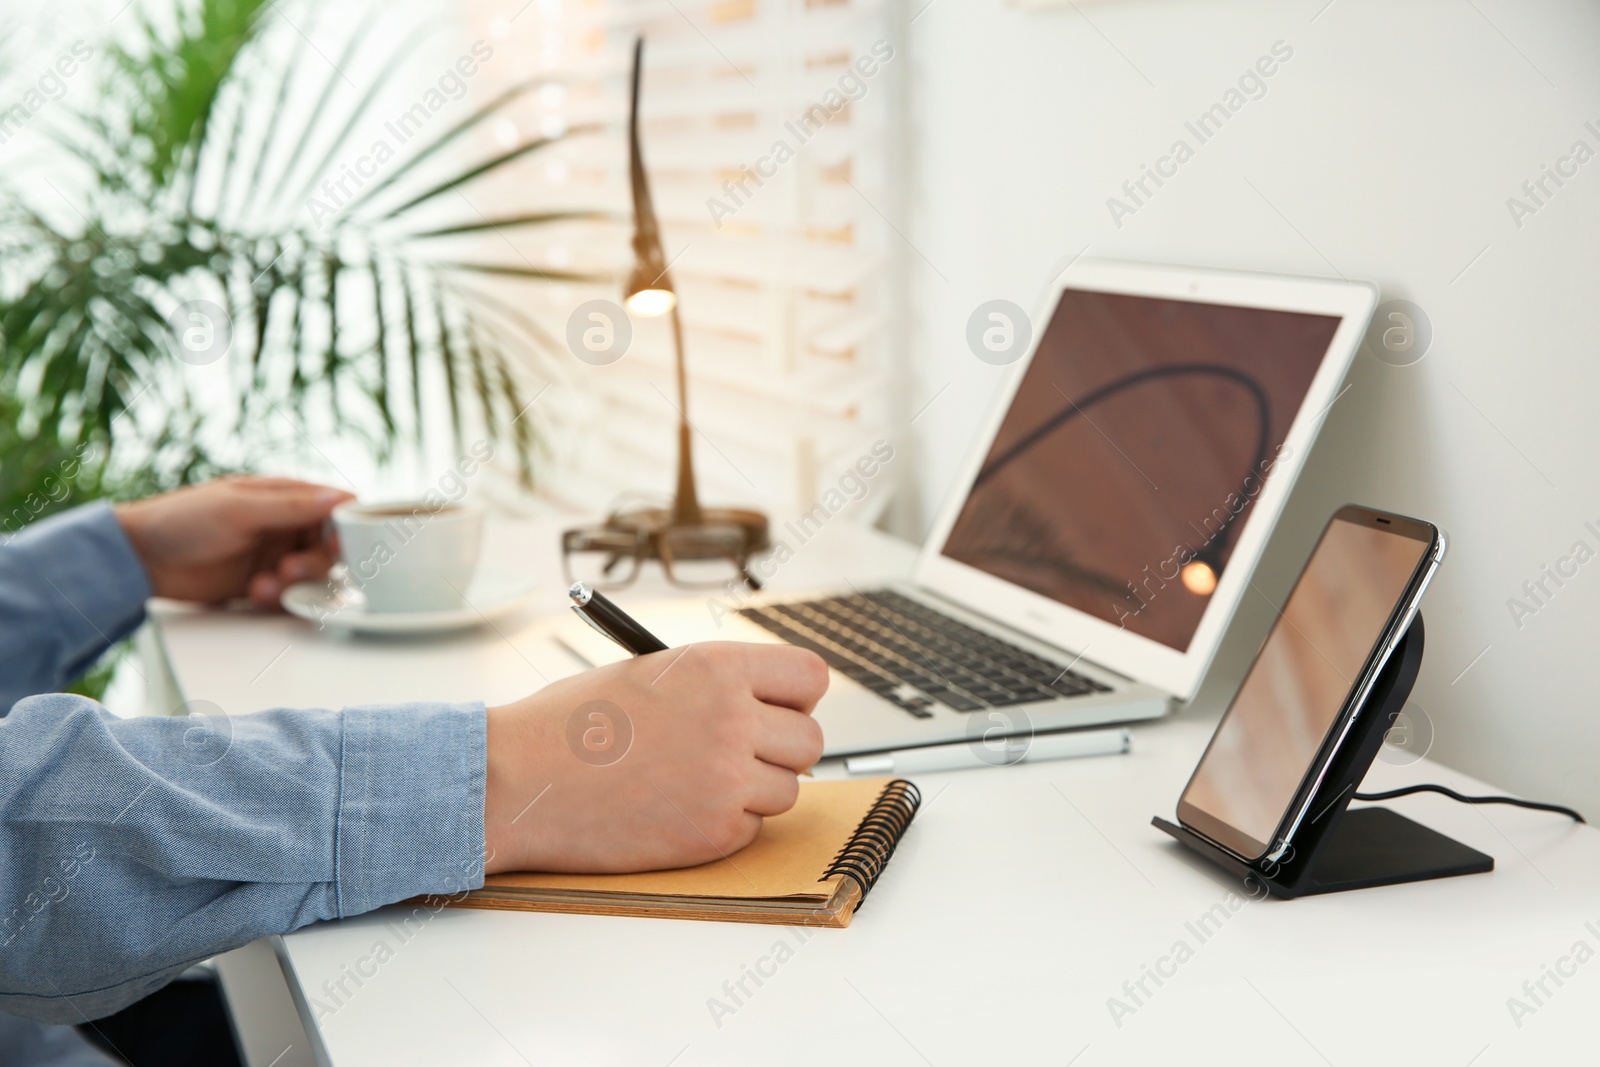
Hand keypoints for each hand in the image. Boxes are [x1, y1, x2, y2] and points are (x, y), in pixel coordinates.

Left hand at [114, 476, 352, 606]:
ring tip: (264, 586)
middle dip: (314, 563)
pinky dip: (279, 599)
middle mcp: (285, 526)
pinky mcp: (263, 584)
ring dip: (295, 585)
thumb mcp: (240, 508)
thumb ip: (292, 506)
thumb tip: (341, 499)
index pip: (336, 507)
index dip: (345, 527)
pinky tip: (253, 594)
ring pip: (312, 576)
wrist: (140, 558)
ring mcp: (275, 556)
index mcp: (285, 497)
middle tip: (289, 570)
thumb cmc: (182, 519)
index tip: (337, 545)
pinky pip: (290, 596)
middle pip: (329, 547)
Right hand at [483, 643, 827, 873]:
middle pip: (809, 739)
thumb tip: (765, 702)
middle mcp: (732, 719)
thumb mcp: (650, 673)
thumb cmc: (569, 724)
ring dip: (753, 790)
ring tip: (692, 781)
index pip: (810, 676)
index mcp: (717, 666)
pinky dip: (724, 824)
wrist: (516, 781)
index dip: (796, 696)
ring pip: (786, 789)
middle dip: (780, 748)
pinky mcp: (714, 833)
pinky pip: (752, 828)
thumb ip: (714, 683)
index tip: (778, 708)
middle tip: (738, 753)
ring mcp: (726, 780)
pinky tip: (674, 810)